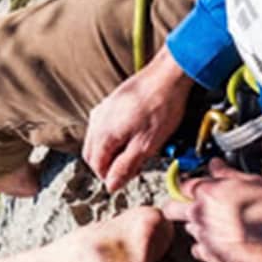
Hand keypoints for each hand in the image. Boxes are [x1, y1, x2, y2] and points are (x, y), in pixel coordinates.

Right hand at [82, 48, 193, 191]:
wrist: (168, 76)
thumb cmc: (161, 108)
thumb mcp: (147, 145)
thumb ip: (126, 167)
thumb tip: (111, 185)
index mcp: (103, 134)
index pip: (96, 167)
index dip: (112, 177)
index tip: (129, 177)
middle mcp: (96, 122)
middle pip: (92, 155)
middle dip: (109, 165)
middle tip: (133, 166)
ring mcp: (102, 110)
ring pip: (97, 141)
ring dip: (111, 151)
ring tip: (136, 150)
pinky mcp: (110, 102)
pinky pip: (103, 127)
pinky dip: (113, 137)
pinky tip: (132, 134)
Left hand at [159, 160, 261, 261]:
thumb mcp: (252, 181)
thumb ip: (227, 173)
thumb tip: (217, 165)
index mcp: (207, 192)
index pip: (181, 185)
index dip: (187, 186)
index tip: (191, 188)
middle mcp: (199, 213)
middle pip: (171, 208)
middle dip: (178, 206)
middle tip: (192, 206)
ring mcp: (202, 236)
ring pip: (188, 228)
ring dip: (198, 226)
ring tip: (219, 225)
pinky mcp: (210, 256)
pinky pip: (197, 249)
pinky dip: (205, 247)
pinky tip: (221, 242)